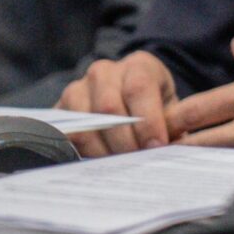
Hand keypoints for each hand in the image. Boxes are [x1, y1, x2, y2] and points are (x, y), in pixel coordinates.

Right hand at [57, 51, 177, 156]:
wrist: (129, 103)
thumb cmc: (155, 109)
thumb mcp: (171, 110)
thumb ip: (173, 124)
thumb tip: (170, 150)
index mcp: (138, 65)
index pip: (139, 88)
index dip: (147, 121)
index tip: (156, 147)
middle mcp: (104, 72)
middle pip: (109, 107)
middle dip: (125, 141)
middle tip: (136, 164)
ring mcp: (78, 89)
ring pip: (85, 124)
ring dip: (102, 152)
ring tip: (118, 168)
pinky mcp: (59, 111)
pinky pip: (66, 136)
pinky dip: (81, 154)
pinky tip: (96, 167)